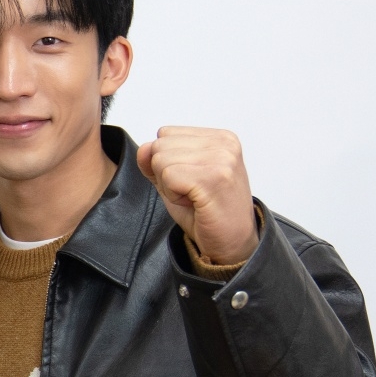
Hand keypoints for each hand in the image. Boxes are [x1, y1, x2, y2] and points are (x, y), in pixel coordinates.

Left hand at [135, 127, 258, 264]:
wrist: (232, 242)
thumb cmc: (206, 212)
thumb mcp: (174, 181)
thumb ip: (155, 161)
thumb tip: (143, 147)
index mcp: (219, 137)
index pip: (165, 134)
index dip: (168, 163)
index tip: (191, 181)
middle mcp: (224, 143)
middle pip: (160, 146)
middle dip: (166, 175)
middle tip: (192, 192)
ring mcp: (222, 158)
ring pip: (161, 160)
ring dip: (170, 187)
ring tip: (195, 197)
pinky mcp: (214, 176)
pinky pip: (167, 176)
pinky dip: (174, 195)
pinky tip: (195, 203)